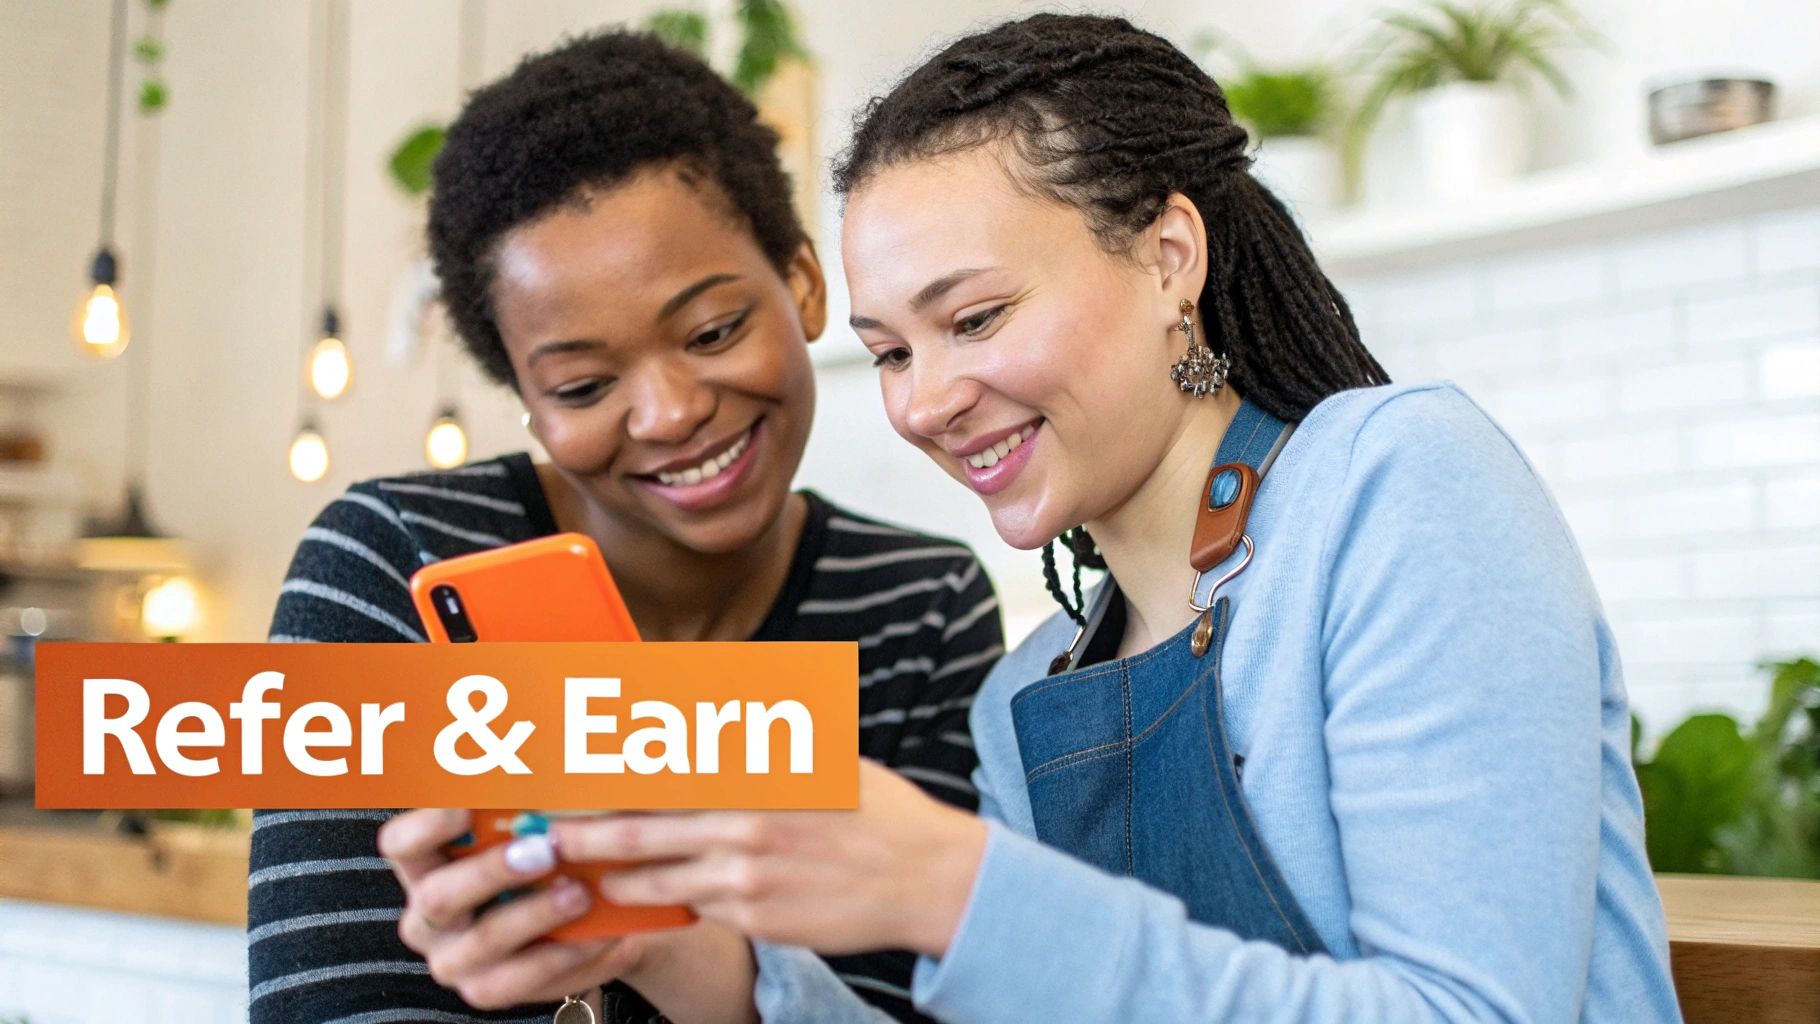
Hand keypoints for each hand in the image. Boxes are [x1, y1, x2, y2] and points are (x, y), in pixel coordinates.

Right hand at [376, 807, 641, 1009]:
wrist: (575, 922)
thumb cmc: (543, 858)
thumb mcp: (529, 830)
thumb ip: (526, 809)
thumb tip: (553, 773)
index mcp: (425, 864)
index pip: (400, 843)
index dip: (425, 826)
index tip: (464, 807)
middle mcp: (426, 916)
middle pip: (439, 895)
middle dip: (494, 871)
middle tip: (546, 851)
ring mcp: (451, 958)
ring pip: (484, 940)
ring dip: (538, 914)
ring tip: (582, 894)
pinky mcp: (485, 990)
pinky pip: (522, 979)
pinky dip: (569, 955)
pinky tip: (606, 934)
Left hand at [552, 760, 988, 956]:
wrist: (927, 877)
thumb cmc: (874, 808)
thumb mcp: (821, 753)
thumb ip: (760, 737)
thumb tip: (705, 700)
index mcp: (758, 768)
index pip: (664, 763)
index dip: (604, 765)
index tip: (562, 763)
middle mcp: (745, 817)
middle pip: (638, 823)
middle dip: (579, 828)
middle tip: (539, 827)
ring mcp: (747, 872)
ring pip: (652, 875)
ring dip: (608, 873)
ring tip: (575, 865)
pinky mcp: (754, 916)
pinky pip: (691, 906)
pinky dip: (658, 900)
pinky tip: (635, 896)